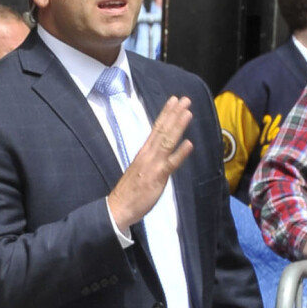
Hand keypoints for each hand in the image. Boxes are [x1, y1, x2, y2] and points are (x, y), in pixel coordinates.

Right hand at [106, 95, 193, 233]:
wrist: (118, 208)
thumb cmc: (130, 190)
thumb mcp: (140, 169)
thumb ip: (151, 159)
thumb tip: (162, 151)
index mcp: (144, 152)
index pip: (156, 128)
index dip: (166, 113)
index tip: (174, 100)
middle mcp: (148, 155)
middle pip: (162, 131)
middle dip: (174, 114)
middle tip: (184, 99)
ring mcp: (153, 165)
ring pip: (167, 142)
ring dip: (178, 127)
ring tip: (188, 113)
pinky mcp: (157, 178)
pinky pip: (170, 164)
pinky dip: (180, 153)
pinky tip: (189, 143)